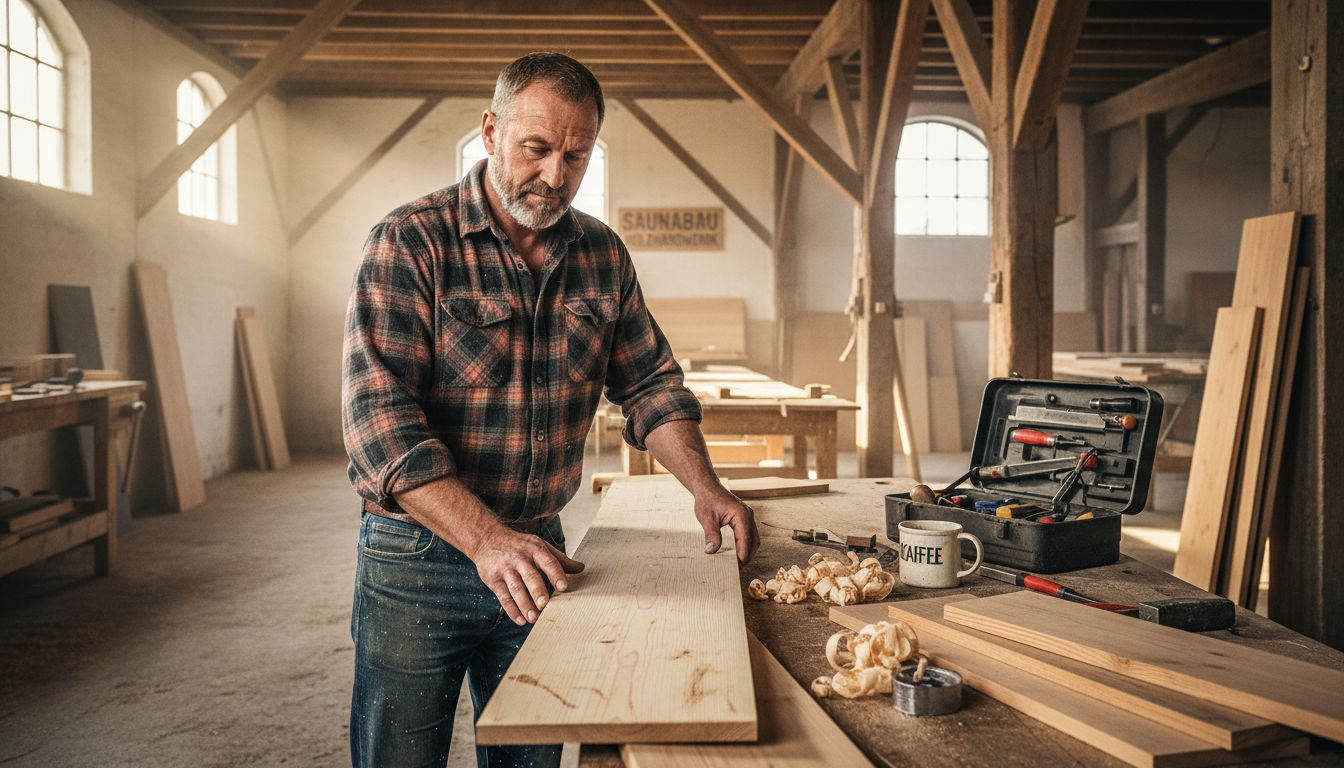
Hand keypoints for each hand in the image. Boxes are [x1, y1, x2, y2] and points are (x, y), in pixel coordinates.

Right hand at [470, 527, 585, 624]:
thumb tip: (581, 568)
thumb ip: (560, 560)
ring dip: (524, 604)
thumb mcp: (539, 546)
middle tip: (545, 605)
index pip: (548, 561)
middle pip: (530, 576)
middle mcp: (520, 559)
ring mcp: (506, 569)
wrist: (487, 539)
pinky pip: (503, 596)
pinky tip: (520, 620)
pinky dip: (512, 609)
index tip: (564, 587)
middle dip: (537, 591)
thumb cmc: (519, 545)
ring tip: (534, 618)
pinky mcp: (494, 580)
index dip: (556, 574)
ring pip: (516, 588)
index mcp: (535, 550)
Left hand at [695, 488, 759, 562]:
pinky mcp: (744, 520)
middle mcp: (748, 516)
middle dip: (747, 556)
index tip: (736, 567)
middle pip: (754, 542)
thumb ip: (711, 535)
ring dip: (747, 552)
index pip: (745, 540)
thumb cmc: (707, 500)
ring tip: (735, 563)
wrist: (707, 487)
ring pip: (753, 540)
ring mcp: (748, 518)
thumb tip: (712, 552)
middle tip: (735, 569)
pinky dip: (744, 546)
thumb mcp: (706, 518)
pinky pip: (749, 536)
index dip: (742, 555)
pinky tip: (735, 553)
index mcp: (741, 515)